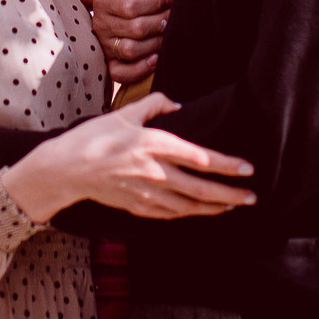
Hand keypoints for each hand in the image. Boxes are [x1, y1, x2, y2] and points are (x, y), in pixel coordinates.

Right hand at [0, 93, 255, 222]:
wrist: (67, 168)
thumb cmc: (96, 136)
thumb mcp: (126, 112)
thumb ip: (156, 105)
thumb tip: (177, 106)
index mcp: (155, 145)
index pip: (200, 158)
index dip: (226, 165)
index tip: (248, 169)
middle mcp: (155, 172)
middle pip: (200, 188)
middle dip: (229, 194)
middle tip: (251, 197)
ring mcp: (146, 194)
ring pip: (188, 206)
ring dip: (213, 208)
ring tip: (232, 206)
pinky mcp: (137, 207)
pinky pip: (169, 214)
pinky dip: (188, 214)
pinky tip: (200, 212)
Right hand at [94, 0, 171, 85]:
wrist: (110, 5)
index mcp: (105, 0)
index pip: (130, 6)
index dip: (155, 3)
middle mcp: (102, 24)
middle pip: (135, 29)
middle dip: (160, 22)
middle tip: (174, 17)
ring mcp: (106, 45)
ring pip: (131, 50)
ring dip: (156, 43)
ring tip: (169, 34)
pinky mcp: (110, 62)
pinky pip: (121, 72)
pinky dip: (140, 69)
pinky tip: (157, 59)